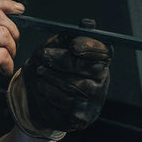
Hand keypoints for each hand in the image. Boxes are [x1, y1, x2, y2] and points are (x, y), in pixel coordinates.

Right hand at [0, 0, 23, 115]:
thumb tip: (5, 19)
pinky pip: (4, 53)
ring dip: (11, 49)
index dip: (4, 4)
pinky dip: (8, 64)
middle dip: (13, 31)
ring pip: (3, 34)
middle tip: (13, 46)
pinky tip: (3, 71)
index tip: (19, 9)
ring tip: (6, 61)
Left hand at [7, 20, 110, 139]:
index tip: (73, 46)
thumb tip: (87, 24)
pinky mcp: (82, 117)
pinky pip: (68, 106)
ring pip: (78, 88)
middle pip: (92, 70)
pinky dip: (51, 94)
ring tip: (40, 71)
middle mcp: (103, 80)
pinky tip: (42, 87)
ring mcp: (94, 100)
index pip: (104, 52)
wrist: (37, 95)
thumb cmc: (52, 66)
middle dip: (64, 61)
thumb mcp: (58, 47)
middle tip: (43, 56)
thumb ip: (72, 35)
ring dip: (54, 78)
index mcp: (100, 59)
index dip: (91, 48)